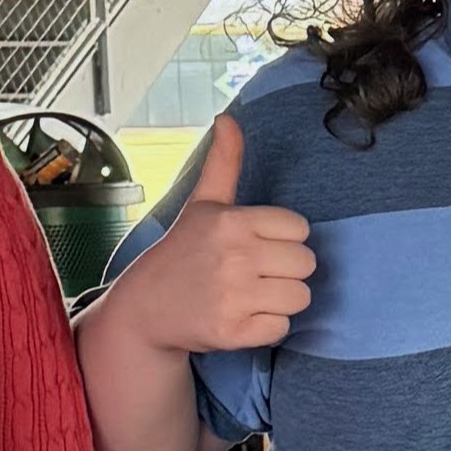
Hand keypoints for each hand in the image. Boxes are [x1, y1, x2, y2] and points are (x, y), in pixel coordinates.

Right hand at [105, 114, 317, 354]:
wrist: (145, 309)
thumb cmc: (182, 252)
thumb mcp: (203, 203)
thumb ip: (224, 162)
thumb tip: (227, 117)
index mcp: (232, 221)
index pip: (300, 229)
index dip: (282, 240)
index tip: (254, 246)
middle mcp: (234, 256)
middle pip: (306, 264)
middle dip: (285, 271)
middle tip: (252, 274)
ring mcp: (233, 296)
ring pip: (300, 297)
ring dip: (279, 300)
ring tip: (248, 295)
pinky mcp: (233, 332)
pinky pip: (282, 328)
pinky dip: (266, 327)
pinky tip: (242, 317)